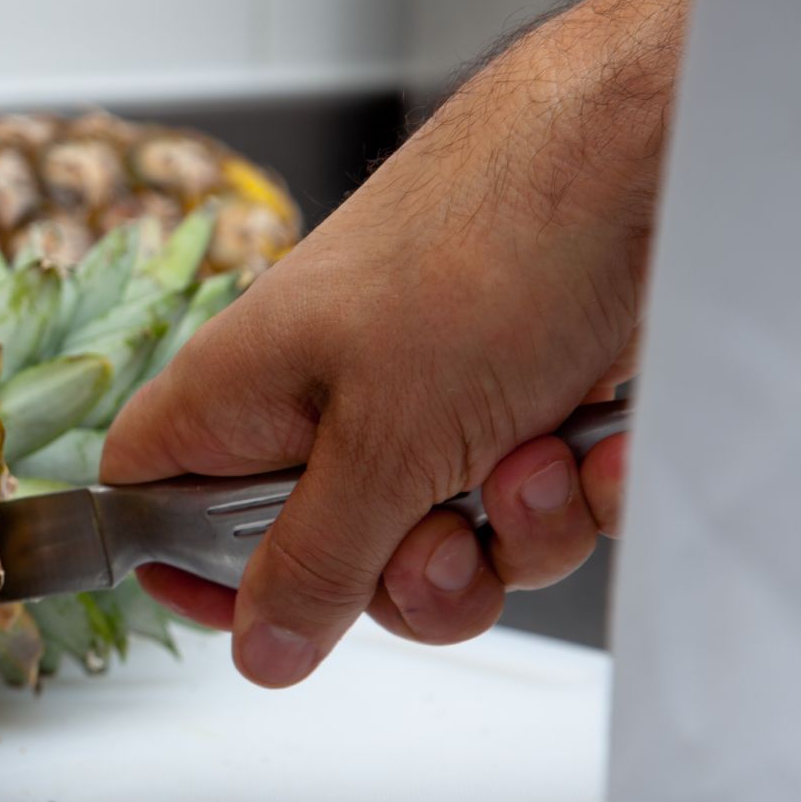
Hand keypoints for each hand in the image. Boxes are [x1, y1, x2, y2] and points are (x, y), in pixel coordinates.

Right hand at [102, 0, 695, 686]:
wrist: (649, 152)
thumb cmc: (490, 247)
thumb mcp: (384, 443)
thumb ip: (314, 562)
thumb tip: (257, 649)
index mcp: (243, 391)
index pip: (151, 492)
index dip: (186, 565)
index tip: (259, 611)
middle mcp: (322, 401)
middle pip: (321, 557)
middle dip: (406, 576)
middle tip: (443, 535)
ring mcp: (422, 404)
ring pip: (439, 544)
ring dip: (508, 531)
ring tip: (538, 455)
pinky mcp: (515, 406)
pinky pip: (523, 508)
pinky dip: (572, 491)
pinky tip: (597, 442)